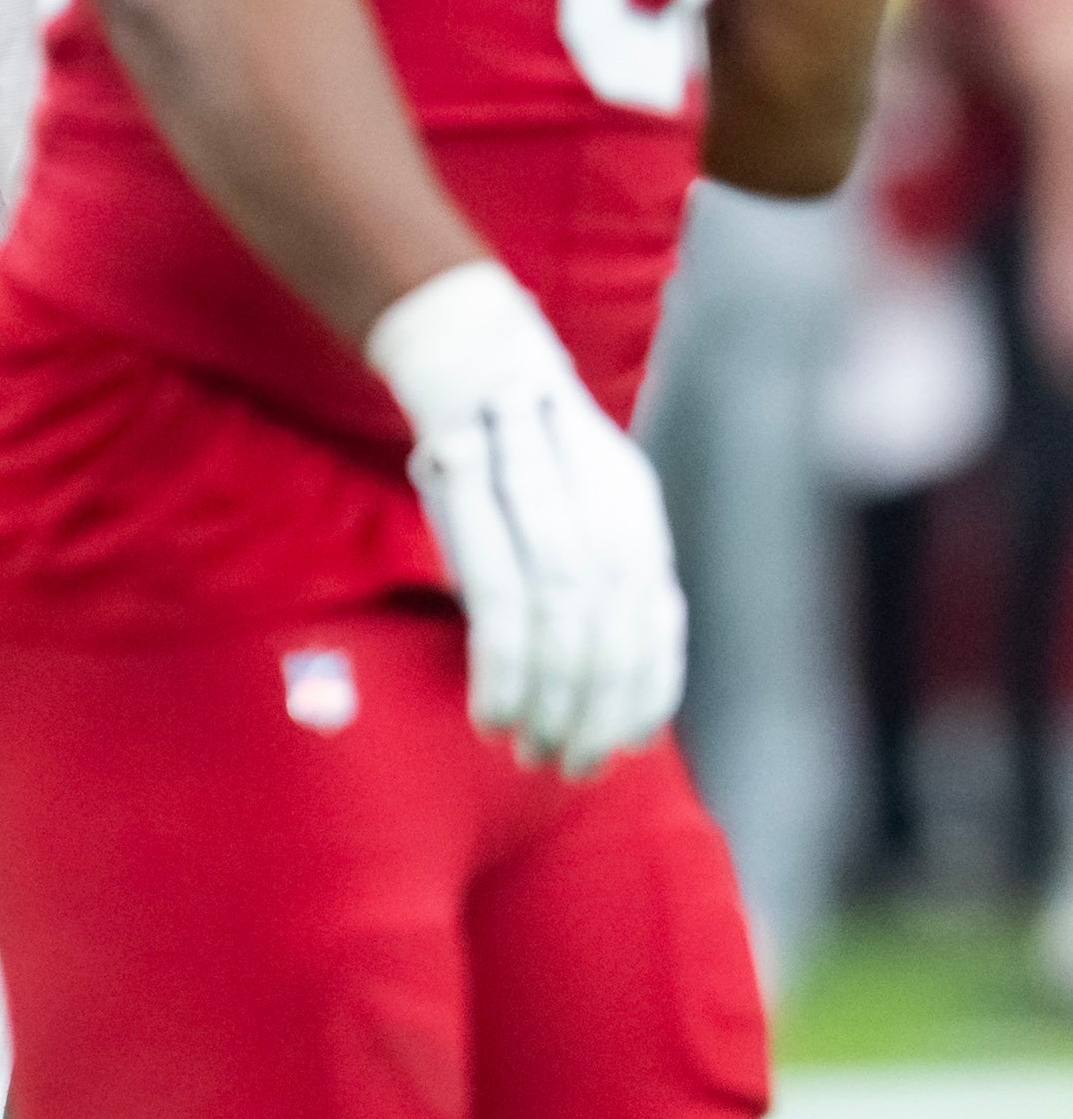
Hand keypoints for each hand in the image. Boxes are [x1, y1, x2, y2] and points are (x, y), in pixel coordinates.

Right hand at [368, 261, 685, 776]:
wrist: (470, 353)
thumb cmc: (525, 445)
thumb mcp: (588, 496)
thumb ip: (608, 570)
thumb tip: (620, 680)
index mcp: (631, 507)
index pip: (651, 623)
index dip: (640, 695)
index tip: (617, 747)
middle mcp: (596, 497)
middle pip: (607, 629)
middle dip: (590, 709)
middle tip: (567, 765)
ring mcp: (533, 489)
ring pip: (556, 618)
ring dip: (544, 697)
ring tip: (526, 745)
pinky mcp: (467, 486)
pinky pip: (497, 595)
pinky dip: (501, 662)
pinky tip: (492, 704)